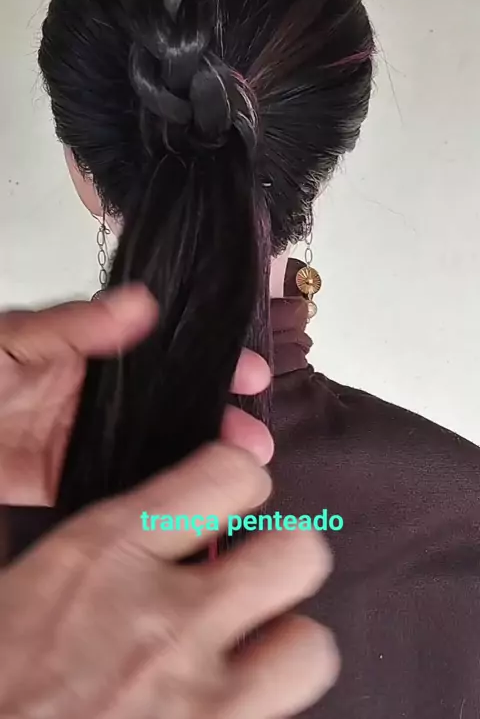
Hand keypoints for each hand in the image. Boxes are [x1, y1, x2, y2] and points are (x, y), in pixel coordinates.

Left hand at [0, 287, 272, 505]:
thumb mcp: (16, 339)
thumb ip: (73, 325)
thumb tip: (138, 302)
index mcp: (87, 352)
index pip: (164, 354)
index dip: (210, 363)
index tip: (250, 374)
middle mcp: (91, 395)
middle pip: (166, 406)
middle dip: (215, 419)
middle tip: (254, 438)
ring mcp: (77, 438)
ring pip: (147, 448)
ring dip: (189, 459)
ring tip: (233, 473)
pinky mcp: (55, 479)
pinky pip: (107, 487)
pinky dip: (143, 496)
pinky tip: (178, 505)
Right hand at [0, 443, 338, 718]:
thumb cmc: (2, 670)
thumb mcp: (38, 580)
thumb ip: (112, 545)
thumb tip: (167, 525)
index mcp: (108, 556)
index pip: (231, 474)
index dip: (240, 480)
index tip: (232, 499)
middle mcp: (166, 620)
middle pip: (297, 553)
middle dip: (280, 556)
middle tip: (249, 576)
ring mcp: (199, 702)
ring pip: (310, 649)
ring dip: (284, 646)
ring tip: (249, 652)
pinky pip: (280, 716)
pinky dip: (260, 707)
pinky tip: (218, 706)